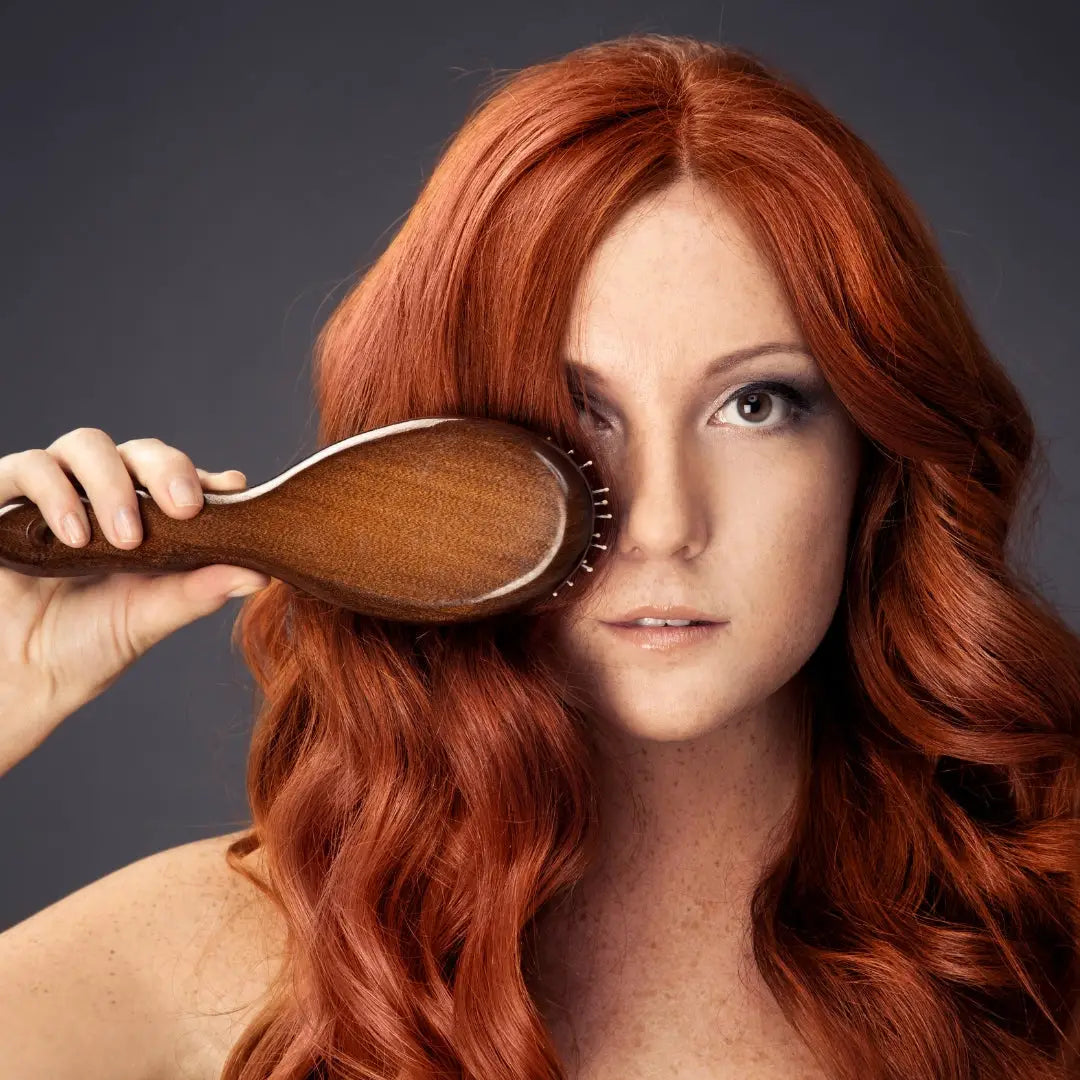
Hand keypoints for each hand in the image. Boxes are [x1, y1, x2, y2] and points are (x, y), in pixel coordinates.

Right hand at [0, 427, 270, 775]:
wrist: (22, 677)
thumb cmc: (91, 642)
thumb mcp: (152, 616)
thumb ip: (201, 591)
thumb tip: (262, 574)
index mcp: (149, 513)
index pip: (182, 473)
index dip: (205, 477)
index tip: (229, 495)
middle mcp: (104, 492)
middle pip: (141, 450)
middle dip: (168, 470)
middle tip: (184, 509)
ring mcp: (55, 491)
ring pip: (86, 445)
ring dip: (111, 484)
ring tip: (122, 538)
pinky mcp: (5, 499)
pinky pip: (26, 467)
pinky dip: (53, 492)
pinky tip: (73, 535)